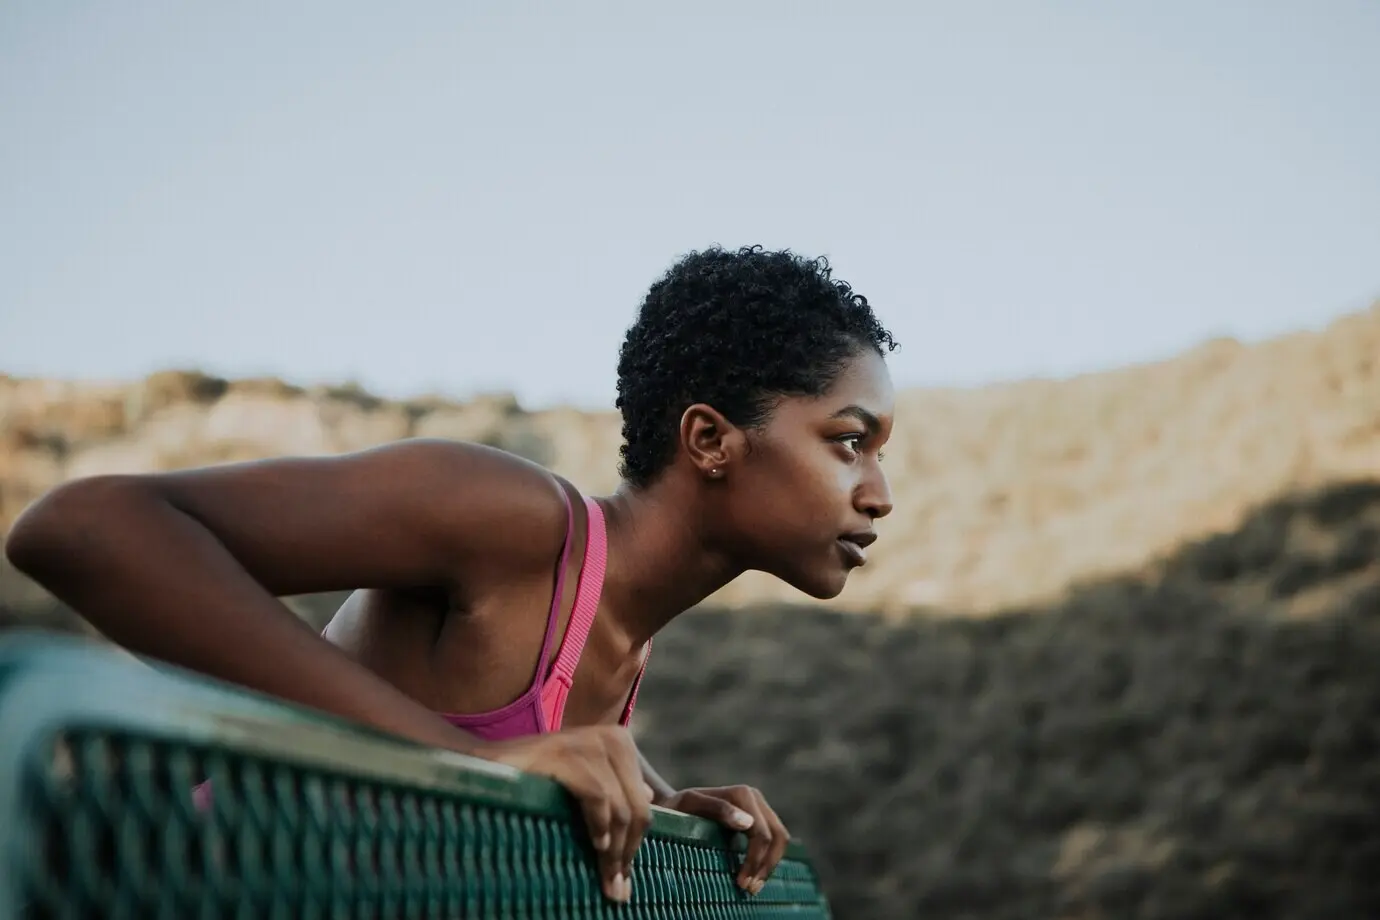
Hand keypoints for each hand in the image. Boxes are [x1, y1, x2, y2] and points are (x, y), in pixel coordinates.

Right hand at [474, 726, 653, 903]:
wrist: (485, 764)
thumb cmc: (537, 778)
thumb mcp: (584, 781)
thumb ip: (616, 789)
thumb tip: (651, 798)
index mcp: (621, 743)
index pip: (643, 805)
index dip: (635, 845)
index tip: (624, 880)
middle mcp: (611, 738)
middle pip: (637, 809)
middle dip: (627, 854)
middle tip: (616, 889)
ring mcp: (587, 742)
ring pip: (620, 809)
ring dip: (614, 851)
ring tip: (605, 877)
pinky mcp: (564, 754)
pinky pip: (597, 796)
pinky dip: (599, 824)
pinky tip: (595, 843)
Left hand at [659, 785, 789, 895]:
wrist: (675, 805)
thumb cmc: (678, 807)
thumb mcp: (689, 804)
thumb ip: (717, 808)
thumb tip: (747, 823)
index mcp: (742, 794)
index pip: (760, 834)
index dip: (754, 860)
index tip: (741, 882)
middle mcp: (755, 798)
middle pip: (777, 837)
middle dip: (766, 865)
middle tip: (749, 888)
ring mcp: (760, 808)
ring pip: (780, 839)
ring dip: (770, 865)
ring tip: (753, 886)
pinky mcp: (759, 819)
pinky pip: (774, 841)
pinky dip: (768, 860)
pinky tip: (754, 875)